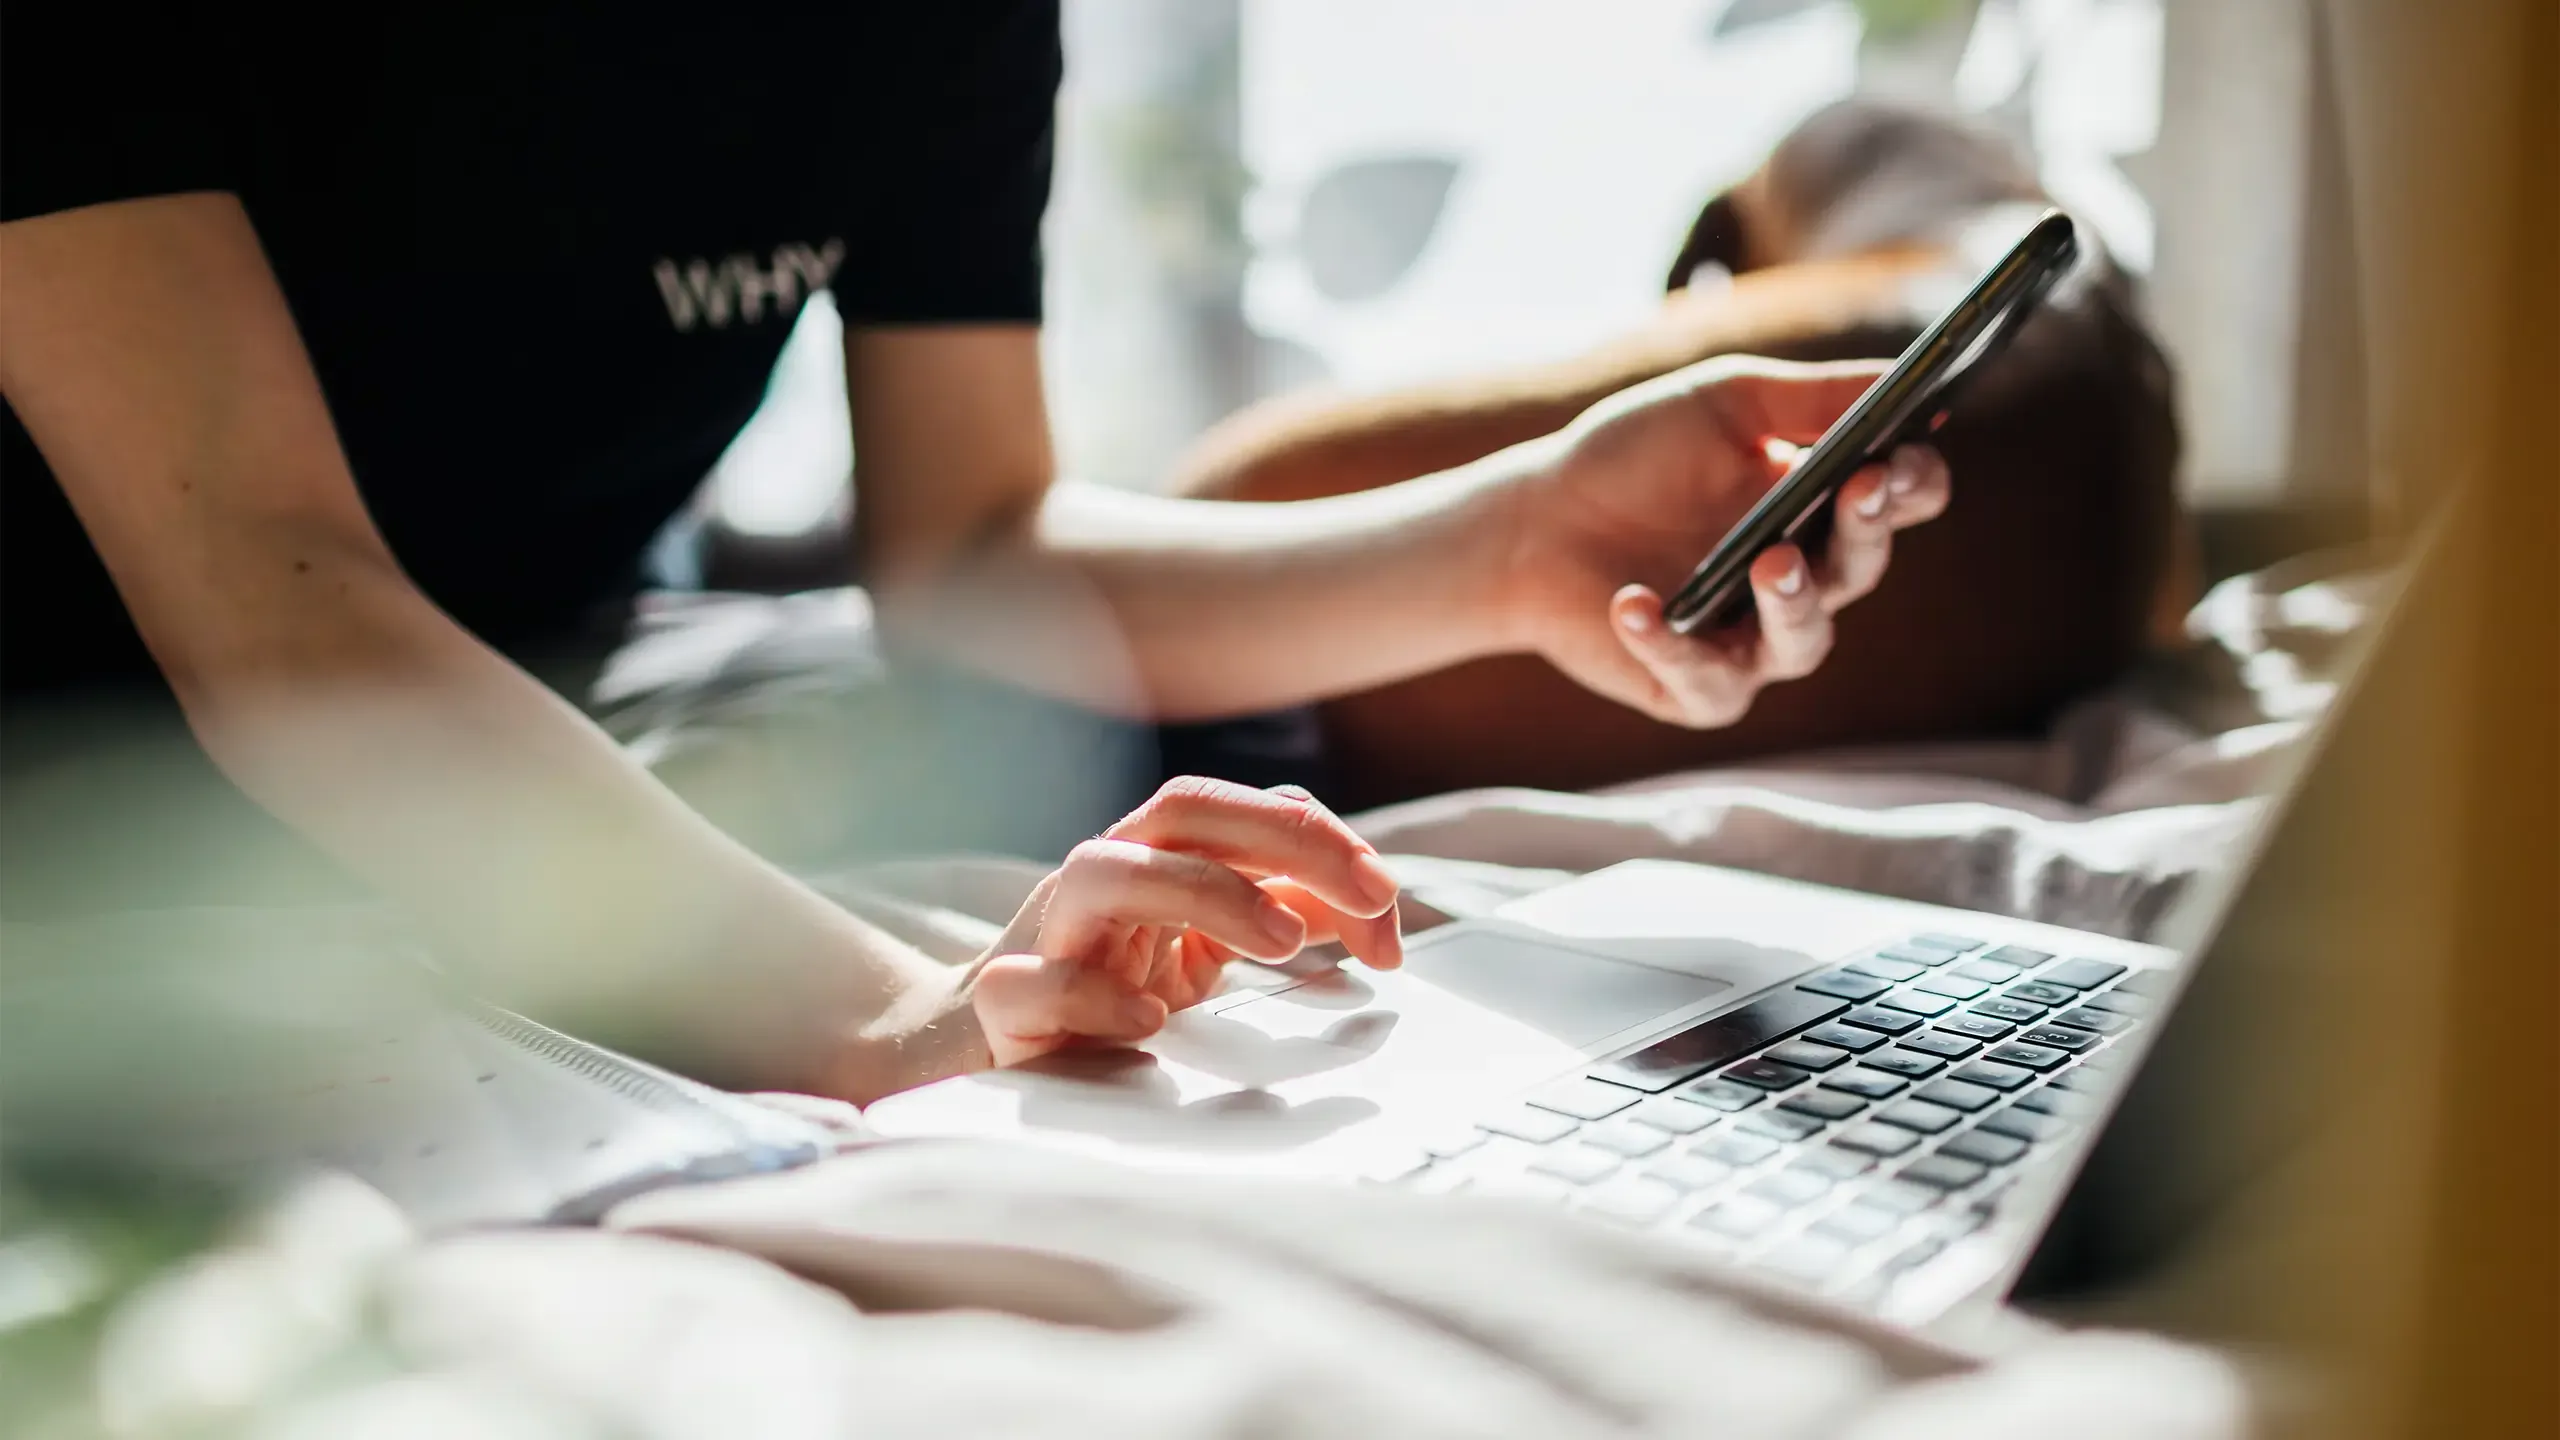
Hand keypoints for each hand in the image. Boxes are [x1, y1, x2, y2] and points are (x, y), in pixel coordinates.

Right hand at [969, 778, 1402, 1066]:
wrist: (981, 1047)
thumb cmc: (1105, 986)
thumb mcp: (1203, 947)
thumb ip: (1280, 915)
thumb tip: (1372, 912)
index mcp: (1153, 857)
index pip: (1241, 810)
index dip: (1322, 841)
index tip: (1386, 899)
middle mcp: (1101, 876)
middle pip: (1185, 811)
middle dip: (1287, 839)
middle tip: (1371, 897)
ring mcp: (1046, 933)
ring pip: (1103, 871)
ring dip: (1203, 892)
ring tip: (1283, 941)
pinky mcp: (1004, 1004)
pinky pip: (1030, 983)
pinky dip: (1090, 993)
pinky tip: (1148, 1021)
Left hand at [1499, 356, 1951, 727]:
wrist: (1533, 523)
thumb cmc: (1632, 457)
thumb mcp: (1722, 406)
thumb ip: (1810, 396)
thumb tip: (1906, 374)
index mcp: (1821, 507)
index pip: (1902, 499)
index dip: (1911, 480)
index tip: (1898, 455)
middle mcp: (1801, 581)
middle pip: (1861, 566)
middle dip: (1866, 528)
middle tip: (1860, 489)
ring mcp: (1751, 641)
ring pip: (1803, 641)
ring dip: (1793, 602)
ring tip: (1771, 561)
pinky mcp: (1695, 689)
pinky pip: (1702, 678)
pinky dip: (1668, 643)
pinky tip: (1635, 603)